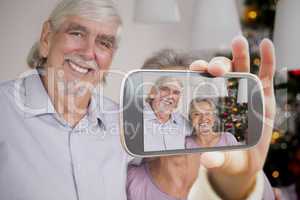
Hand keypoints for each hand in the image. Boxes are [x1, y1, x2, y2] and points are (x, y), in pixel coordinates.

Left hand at [189, 36, 275, 198]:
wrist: (245, 163)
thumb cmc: (227, 156)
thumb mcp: (221, 157)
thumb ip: (215, 158)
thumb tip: (207, 160)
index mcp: (212, 104)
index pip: (202, 83)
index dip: (198, 73)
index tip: (195, 69)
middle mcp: (227, 95)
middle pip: (221, 73)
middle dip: (217, 66)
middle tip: (214, 68)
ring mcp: (246, 94)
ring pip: (242, 69)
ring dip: (240, 54)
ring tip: (238, 41)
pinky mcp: (264, 97)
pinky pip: (266, 75)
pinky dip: (267, 59)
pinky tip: (266, 45)